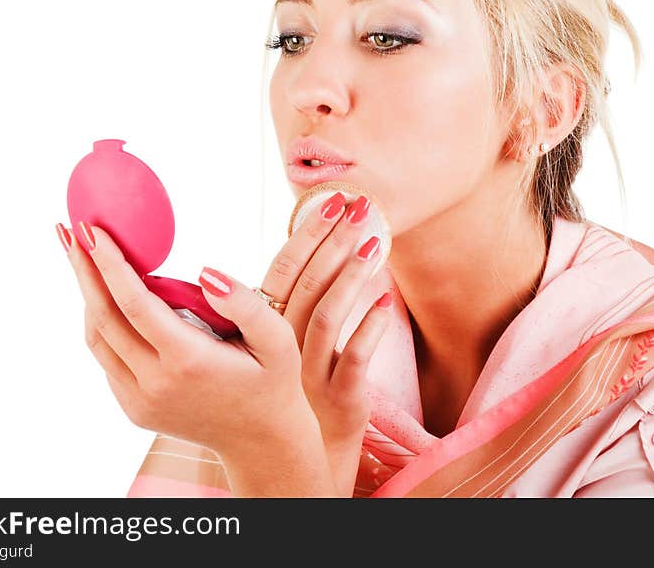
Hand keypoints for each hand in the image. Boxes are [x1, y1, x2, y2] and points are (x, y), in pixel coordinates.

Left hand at [56, 221, 324, 474]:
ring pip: (98, 338)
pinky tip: (107, 296)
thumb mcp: (278, 340)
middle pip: (104, 317)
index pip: (135, 304)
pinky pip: (107, 357)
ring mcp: (139, 399)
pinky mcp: (133, 407)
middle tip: (69, 231)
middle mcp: (156, 383)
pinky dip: (102, 322)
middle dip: (83, 270)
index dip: (109, 265)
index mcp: (189, 361)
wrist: (261, 441)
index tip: (92, 230)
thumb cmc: (272, 381)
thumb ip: (244, 303)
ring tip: (81, 257)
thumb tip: (204, 272)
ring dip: (86, 294)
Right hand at [247, 192, 392, 496]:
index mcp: (266, 328)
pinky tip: (387, 303)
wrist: (303, 452)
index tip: (332, 200)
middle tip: (360, 207)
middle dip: (334, 242)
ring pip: (327, 318)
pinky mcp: (339, 399)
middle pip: (306, 286)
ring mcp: (309, 375)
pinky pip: (353, 360)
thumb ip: (295, 297)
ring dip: (351, 278)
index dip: (306, 235)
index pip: (283, 272)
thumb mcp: (286, 339)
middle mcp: (282, 349)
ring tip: (375, 243)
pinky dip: (370, 330)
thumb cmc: (296, 384)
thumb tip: (316, 242)